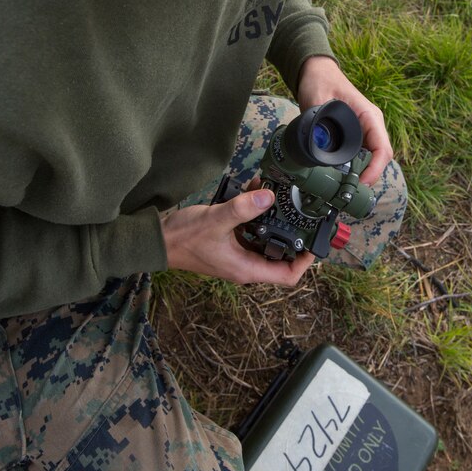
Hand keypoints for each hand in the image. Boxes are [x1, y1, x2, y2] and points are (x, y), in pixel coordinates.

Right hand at [160, 188, 314, 285]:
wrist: (157, 240)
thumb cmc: (183, 238)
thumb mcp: (216, 220)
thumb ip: (243, 209)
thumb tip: (269, 196)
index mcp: (246, 269)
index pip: (287, 277)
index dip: (305, 263)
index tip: (314, 243)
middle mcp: (245, 265)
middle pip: (280, 258)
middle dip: (293, 237)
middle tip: (304, 216)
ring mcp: (237, 254)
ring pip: (266, 242)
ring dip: (274, 221)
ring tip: (281, 199)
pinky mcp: (229, 243)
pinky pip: (251, 231)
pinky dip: (256, 215)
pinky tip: (256, 193)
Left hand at [296, 55, 392, 185]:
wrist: (316, 73)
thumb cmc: (320, 81)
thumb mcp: (317, 100)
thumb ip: (318, 122)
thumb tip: (318, 146)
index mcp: (369, 116)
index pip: (382, 148)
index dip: (375, 169)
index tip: (362, 182)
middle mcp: (371, 125)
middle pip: (379, 158)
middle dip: (369, 176)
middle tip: (350, 193)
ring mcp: (364, 131)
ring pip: (371, 159)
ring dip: (362, 174)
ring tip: (345, 188)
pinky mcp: (355, 135)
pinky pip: (361, 155)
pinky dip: (354, 168)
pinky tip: (341, 177)